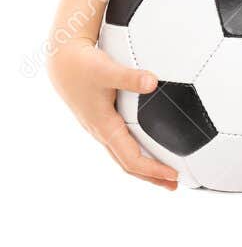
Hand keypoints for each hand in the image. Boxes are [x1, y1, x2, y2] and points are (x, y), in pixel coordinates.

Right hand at [47, 37, 177, 189]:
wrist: (61, 60)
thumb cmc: (82, 65)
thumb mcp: (106, 69)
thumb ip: (129, 77)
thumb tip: (152, 82)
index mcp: (104, 127)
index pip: (131, 159)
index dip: (153, 170)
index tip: (174, 175)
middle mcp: (101, 132)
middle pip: (128, 164)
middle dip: (151, 177)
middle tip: (175, 186)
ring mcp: (100, 128)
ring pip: (123, 155)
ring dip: (144, 167)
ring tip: (165, 173)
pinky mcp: (101, 120)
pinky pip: (121, 144)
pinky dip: (136, 151)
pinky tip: (148, 145)